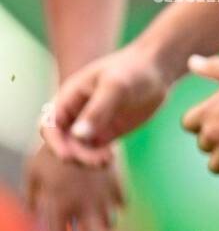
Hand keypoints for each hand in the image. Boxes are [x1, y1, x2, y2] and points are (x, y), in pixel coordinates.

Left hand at [23, 142, 125, 230]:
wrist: (84, 129)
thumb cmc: (51, 152)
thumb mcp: (32, 172)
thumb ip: (33, 197)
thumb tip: (35, 213)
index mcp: (58, 207)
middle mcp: (83, 209)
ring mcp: (103, 199)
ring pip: (107, 226)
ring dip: (100, 230)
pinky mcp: (117, 188)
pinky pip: (118, 204)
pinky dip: (113, 207)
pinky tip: (109, 204)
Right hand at [49, 43, 170, 159]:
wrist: (156, 70)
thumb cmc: (133, 70)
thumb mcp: (115, 87)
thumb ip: (97, 110)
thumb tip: (78, 136)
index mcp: (69, 97)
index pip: (49, 125)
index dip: (54, 142)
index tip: (67, 156)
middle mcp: (75, 113)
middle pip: (62, 142)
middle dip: (74, 155)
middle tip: (98, 160)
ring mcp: (91, 124)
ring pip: (78, 150)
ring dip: (86, 160)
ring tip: (107, 160)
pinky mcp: (107, 132)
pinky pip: (94, 151)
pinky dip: (98, 159)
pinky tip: (109, 158)